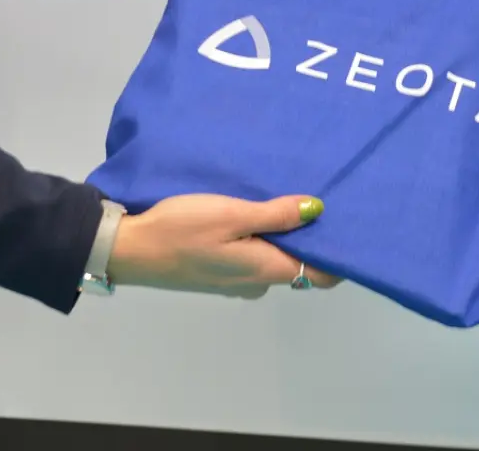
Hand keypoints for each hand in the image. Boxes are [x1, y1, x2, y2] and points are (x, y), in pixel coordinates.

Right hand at [106, 194, 338, 298]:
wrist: (129, 249)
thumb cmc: (183, 230)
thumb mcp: (232, 214)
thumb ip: (276, 215)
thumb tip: (319, 211)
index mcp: (266, 271)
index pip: (321, 274)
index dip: (339, 253)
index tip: (349, 223)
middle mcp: (257, 281)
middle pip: (299, 263)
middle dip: (310, 236)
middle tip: (319, 197)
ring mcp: (236, 280)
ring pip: (273, 257)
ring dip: (282, 234)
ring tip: (287, 196)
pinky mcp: (219, 272)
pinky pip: (253, 255)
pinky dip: (260, 237)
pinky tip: (255, 211)